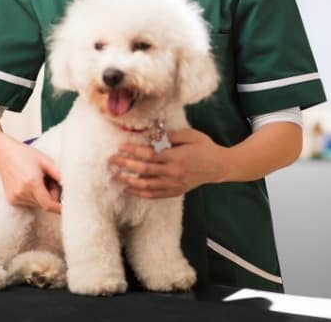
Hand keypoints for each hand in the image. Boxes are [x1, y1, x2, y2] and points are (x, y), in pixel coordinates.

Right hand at [0, 138, 62, 213]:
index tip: (67, 207)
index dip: (59, 208)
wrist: (3, 154)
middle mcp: (22, 193)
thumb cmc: (25, 154)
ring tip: (39, 180)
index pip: (48, 204)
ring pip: (37, 204)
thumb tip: (70, 186)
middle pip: (44, 204)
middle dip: (52, 196)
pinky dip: (34, 197)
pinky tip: (30, 184)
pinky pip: (28, 203)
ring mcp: (15, 197)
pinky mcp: (11, 200)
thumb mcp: (46, 160)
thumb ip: (58, 174)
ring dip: (43, 197)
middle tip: (51, 181)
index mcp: (32, 183)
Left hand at [108, 128, 227, 198]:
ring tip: (115, 176)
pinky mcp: (175, 191)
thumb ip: (171, 135)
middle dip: (125, 165)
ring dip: (129, 181)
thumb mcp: (190, 135)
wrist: (219, 166)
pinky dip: (140, 193)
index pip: (149, 155)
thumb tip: (152, 135)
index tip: (120, 148)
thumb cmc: (205, 147)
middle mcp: (172, 173)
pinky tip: (129, 189)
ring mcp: (173, 184)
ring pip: (146, 185)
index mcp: (175, 157)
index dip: (133, 151)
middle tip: (111, 161)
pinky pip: (154, 195)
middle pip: (144, 170)